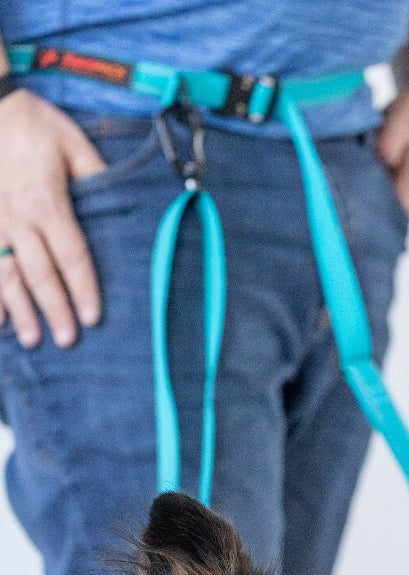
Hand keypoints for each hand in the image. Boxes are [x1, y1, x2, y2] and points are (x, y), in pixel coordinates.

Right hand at [0, 89, 104, 347]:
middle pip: (39, 274)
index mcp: (48, 204)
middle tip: (67, 340)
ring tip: (30, 339)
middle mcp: (16, 219)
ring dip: (18, 310)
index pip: (72, 256)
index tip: (93, 316)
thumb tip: (120, 204)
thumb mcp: (74, 144)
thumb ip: (97, 178)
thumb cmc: (33, 123)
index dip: (84, 289)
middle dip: (54, 310)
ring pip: (5, 275)